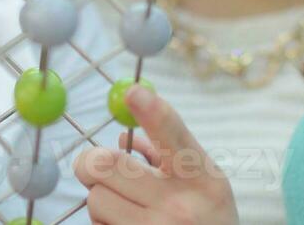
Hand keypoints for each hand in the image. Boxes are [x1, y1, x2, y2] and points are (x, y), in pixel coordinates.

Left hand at [75, 84, 239, 224]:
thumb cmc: (210, 218)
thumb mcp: (206, 180)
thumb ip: (173, 151)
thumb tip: (126, 135)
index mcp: (201, 178)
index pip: (174, 137)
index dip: (152, 112)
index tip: (133, 91)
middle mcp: (178, 208)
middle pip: (107, 165)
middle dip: (92, 162)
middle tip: (93, 164)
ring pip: (95, 200)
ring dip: (100, 198)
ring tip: (122, 205)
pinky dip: (102, 222)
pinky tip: (123, 224)